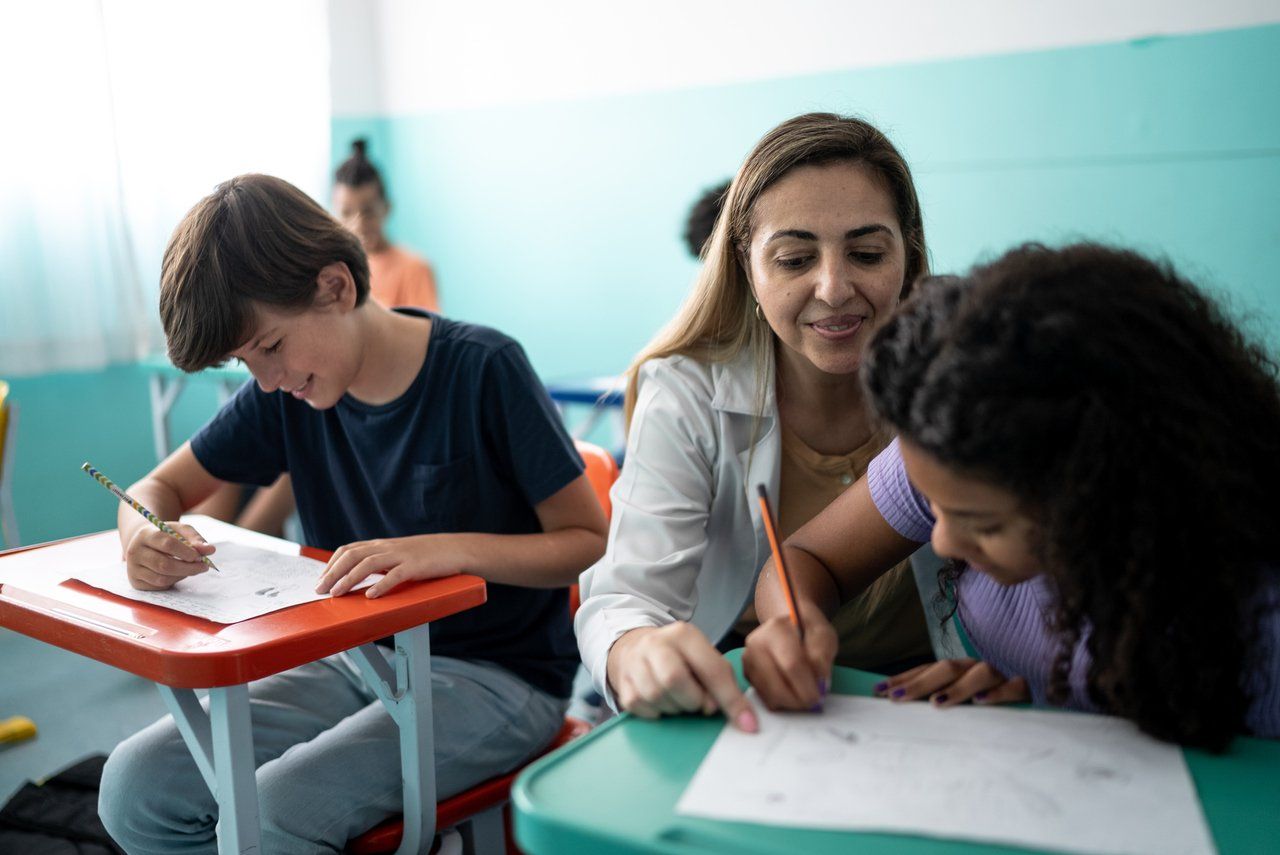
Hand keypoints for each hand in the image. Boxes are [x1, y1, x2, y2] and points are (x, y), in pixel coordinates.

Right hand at [124, 523, 214, 590]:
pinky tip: (178, 573)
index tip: (200, 556)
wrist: (143, 543)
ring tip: (192, 568)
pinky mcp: (135, 581)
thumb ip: (195, 539)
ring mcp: (133, 568)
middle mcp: (135, 551)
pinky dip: (173, 581)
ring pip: (161, 578)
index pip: (167, 544)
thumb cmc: (165, 536)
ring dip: (182, 575)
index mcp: (146, 534)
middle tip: (204, 567)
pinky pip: (158, 586)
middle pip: (164, 564)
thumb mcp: (179, 531)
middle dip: (188, 568)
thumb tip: (210, 550)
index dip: (186, 552)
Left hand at [316, 535, 464, 598]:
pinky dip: (381, 586)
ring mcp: (402, 555)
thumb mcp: (398, 554)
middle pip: (353, 556)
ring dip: (349, 579)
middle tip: (320, 590)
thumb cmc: (426, 555)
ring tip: (337, 593)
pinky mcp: (416, 566)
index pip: (348, 550)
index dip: (331, 565)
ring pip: (369, 564)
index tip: (320, 580)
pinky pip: (395, 575)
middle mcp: (388, 547)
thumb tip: (357, 576)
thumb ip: (379, 561)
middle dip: (333, 573)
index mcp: (381, 545)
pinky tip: (371, 595)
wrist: (456, 548)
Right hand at [606, 623, 758, 731]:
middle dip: (692, 701)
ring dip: (675, 708)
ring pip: (656, 696)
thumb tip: (734, 714)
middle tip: (697, 703)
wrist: (634, 648)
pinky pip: (641, 707)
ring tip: (679, 700)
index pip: (711, 670)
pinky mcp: (623, 683)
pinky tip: (662, 702)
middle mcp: (656, 644)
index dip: (731, 700)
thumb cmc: (679, 658)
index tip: (748, 724)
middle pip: (674, 680)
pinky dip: (656, 712)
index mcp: (684, 635)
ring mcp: (635, 663)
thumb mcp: (702, 657)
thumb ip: (720, 680)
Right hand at [742, 598, 836, 711]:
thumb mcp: (823, 636)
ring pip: (769, 695)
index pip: (792, 664)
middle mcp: (756, 644)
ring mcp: (748, 660)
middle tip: (812, 702)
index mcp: (776, 629)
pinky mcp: (747, 674)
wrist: (788, 626)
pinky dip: (780, 702)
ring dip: (789, 703)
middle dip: (797, 700)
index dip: (807, 686)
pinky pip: (764, 698)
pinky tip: (791, 693)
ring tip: (803, 697)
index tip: (819, 696)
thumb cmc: (807, 630)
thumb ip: (822, 656)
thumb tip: (819, 683)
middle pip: (776, 685)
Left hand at [873, 658, 1029, 707]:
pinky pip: (1013, 687)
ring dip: (956, 688)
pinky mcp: (1025, 687)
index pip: (927, 670)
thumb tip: (901, 703)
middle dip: (920, 682)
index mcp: (959, 668)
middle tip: (897, 698)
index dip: (903, 679)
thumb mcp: (964, 697)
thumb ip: (940, 697)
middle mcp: (977, 667)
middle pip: (946, 668)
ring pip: (979, 674)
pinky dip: (997, 694)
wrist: (1043, 687)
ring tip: (936, 702)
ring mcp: (1001, 675)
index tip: (878, 692)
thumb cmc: (993, 700)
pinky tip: (981, 702)